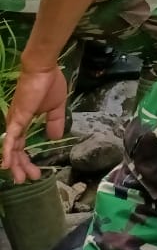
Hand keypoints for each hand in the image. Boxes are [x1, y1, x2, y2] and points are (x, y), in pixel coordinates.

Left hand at [2, 65, 67, 183]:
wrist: (44, 69)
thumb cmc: (49, 85)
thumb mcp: (56, 107)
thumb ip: (55, 122)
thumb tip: (56, 137)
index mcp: (24, 122)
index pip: (21, 146)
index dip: (26, 160)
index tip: (36, 172)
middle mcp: (16, 124)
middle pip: (14, 152)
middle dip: (21, 167)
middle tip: (28, 179)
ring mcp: (15, 122)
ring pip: (10, 149)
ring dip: (14, 164)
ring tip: (19, 177)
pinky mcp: (17, 118)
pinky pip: (10, 139)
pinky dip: (7, 152)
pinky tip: (7, 164)